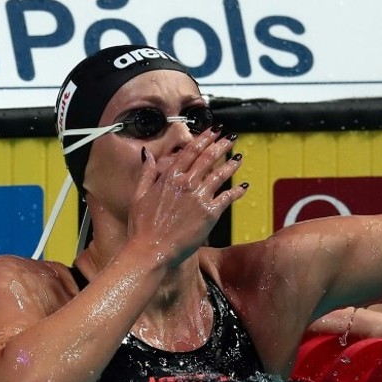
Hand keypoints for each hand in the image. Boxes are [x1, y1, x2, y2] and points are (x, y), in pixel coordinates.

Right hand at [128, 128, 246, 266]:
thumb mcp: (138, 196)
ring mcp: (199, 198)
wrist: (151, 250)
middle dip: (221, 145)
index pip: (191, 152)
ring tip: (240, 157)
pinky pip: (227, 198)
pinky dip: (237, 191)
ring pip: (220, 175)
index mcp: (169, 178)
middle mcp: (186, 184)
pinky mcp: (210, 214)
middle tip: (230, 137)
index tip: (213, 131)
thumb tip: (147, 155)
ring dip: (232, 164)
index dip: (204, 138)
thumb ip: (146, 174)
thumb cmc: (142, 227)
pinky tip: (244, 187)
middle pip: (208, 158)